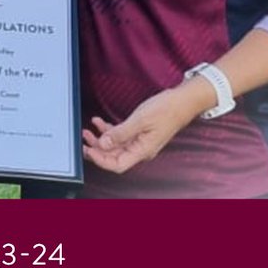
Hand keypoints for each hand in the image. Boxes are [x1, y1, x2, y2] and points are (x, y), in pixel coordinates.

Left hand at [82, 88, 196, 174]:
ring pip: (116, 146)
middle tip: (84, 140)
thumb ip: (120, 133)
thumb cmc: (167, 110)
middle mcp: (140, 149)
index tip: (89, 150)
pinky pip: (121, 136)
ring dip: (101, 139)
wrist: (182, 101)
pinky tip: (100, 122)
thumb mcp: (140, 120)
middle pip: (114, 156)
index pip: (117, 165)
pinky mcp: (140, 132)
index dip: (101, 160)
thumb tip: (103, 143)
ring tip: (88, 130)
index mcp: (142, 151)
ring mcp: (140, 141)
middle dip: (97, 149)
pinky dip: (109, 130)